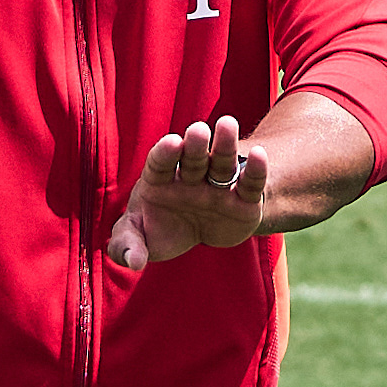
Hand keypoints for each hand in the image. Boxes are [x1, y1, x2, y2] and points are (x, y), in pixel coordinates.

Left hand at [107, 116, 268, 270]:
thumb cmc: (159, 229)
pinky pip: (250, 184)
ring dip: (225, 145)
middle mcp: (190, 177)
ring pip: (222, 163)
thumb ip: (126, 246)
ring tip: (228, 124)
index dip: (165, 153)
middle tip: (198, 130)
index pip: (160, 162)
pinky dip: (256, 170)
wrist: (196, 234)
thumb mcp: (136, 238)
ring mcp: (218, 186)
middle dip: (195, 144)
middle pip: (192, 158)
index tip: (172, 143)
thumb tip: (133, 263)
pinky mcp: (244, 200)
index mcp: (160, 179)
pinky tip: (260, 154)